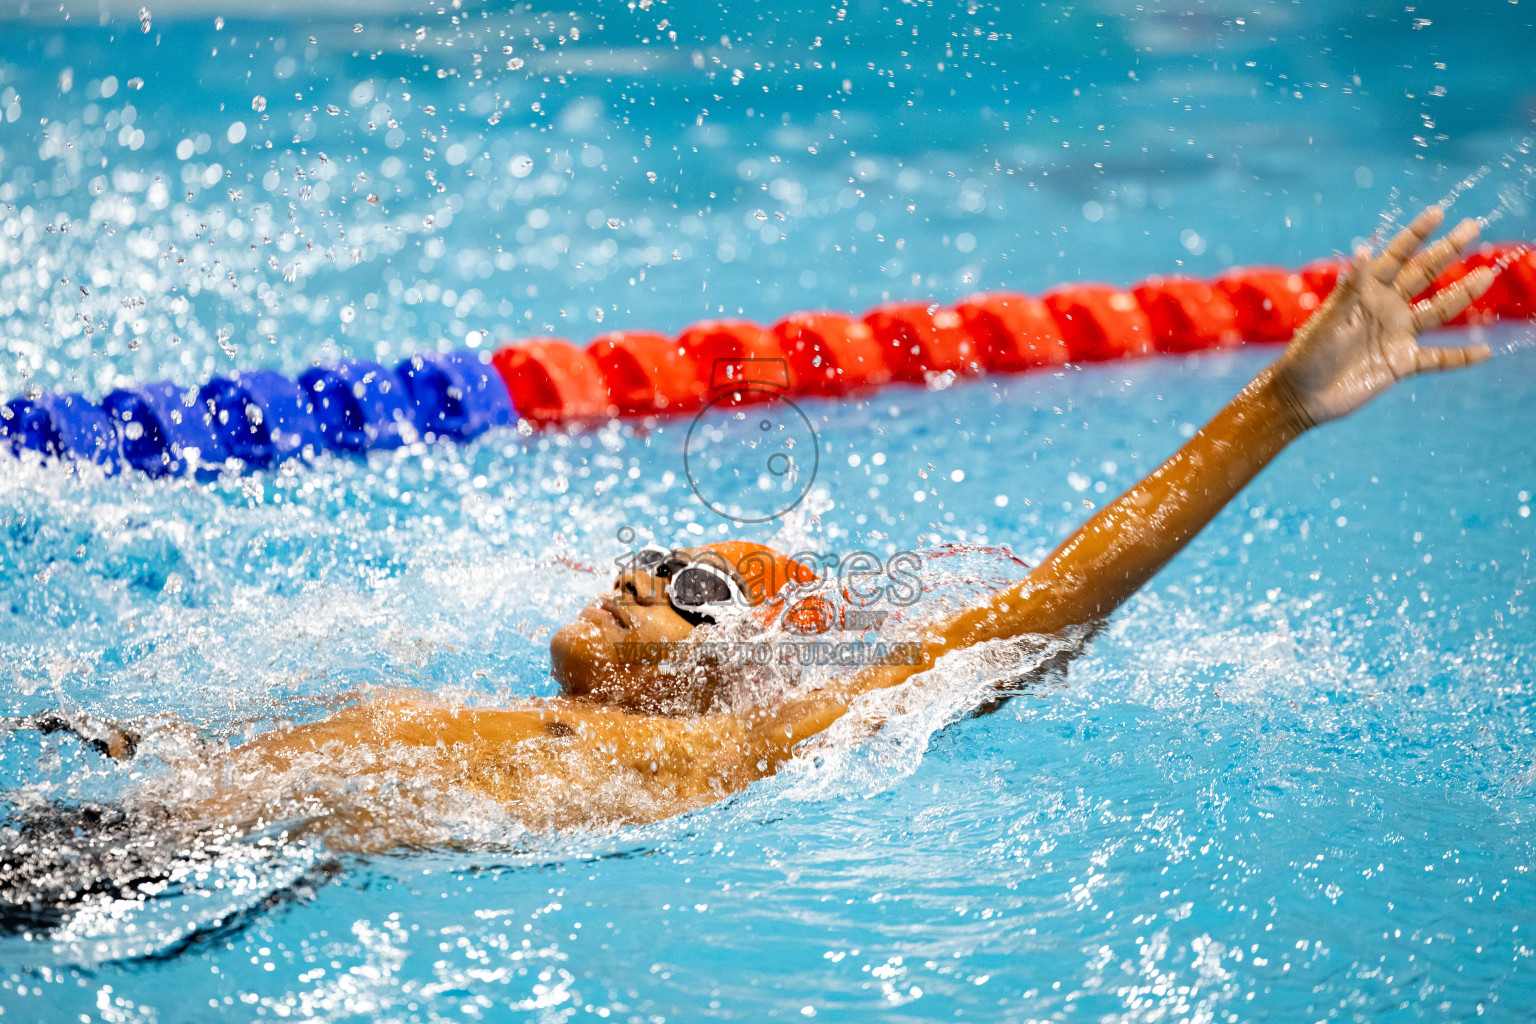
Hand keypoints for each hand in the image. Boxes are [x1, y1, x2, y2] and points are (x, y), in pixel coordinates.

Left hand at [1272, 206, 1495, 426]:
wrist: (1302, 396)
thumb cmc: (1308, 354)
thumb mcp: (1329, 319)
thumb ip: (1351, 288)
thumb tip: (1364, 250)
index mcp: (1365, 292)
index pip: (1396, 257)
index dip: (1416, 234)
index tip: (1438, 212)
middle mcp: (1385, 309)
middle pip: (1424, 275)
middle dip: (1448, 251)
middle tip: (1472, 226)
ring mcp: (1396, 335)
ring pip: (1438, 311)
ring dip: (1463, 294)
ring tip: (1487, 276)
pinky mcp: (1401, 364)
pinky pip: (1438, 359)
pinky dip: (1461, 358)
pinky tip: (1485, 352)